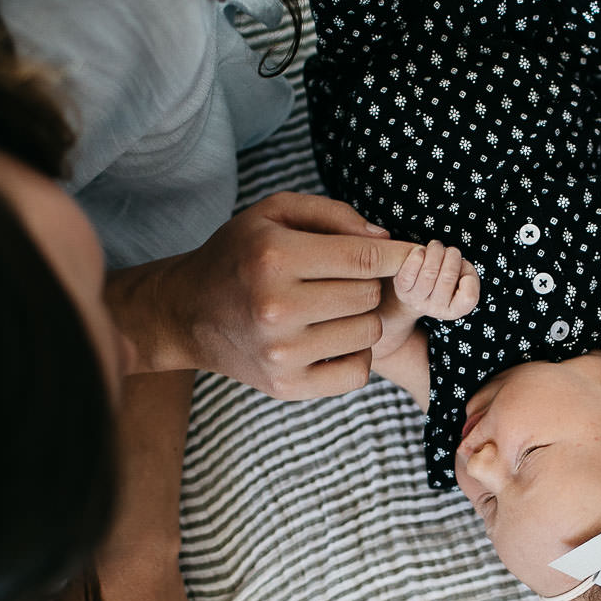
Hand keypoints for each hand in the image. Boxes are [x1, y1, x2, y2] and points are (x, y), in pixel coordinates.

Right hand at [107, 192, 417, 398]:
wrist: (186, 313)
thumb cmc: (239, 256)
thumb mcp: (272, 214)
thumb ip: (332, 214)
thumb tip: (388, 239)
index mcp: (274, 257)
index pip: (363, 258)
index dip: (398, 256)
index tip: (414, 255)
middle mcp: (277, 307)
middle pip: (368, 295)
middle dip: (364, 284)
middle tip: (339, 282)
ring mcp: (282, 352)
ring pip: (368, 332)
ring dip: (360, 319)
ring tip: (330, 310)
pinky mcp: (287, 386)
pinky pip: (357, 372)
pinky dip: (355, 354)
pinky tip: (331, 339)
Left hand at [373, 241, 479, 359]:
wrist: (418, 285)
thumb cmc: (445, 278)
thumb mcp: (463, 278)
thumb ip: (467, 273)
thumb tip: (454, 261)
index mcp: (455, 309)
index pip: (468, 298)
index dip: (469, 280)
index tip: (464, 272)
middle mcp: (436, 309)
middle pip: (448, 277)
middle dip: (452, 256)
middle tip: (450, 251)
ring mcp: (417, 301)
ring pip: (429, 272)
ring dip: (435, 251)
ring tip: (436, 247)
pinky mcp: (402, 291)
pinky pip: (409, 274)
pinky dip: (416, 257)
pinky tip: (421, 252)